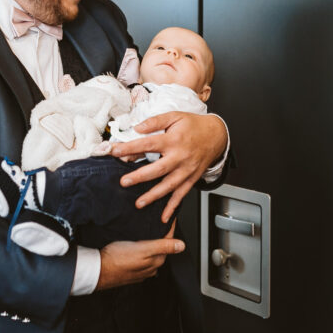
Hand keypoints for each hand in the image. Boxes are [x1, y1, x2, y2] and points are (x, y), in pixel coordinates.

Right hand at [96, 222, 182, 289]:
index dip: (169, 227)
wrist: (97, 270)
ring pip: (150, 252)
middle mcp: (150, 266)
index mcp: (156, 261)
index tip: (169, 215)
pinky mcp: (130, 268)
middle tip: (159, 219)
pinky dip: (141, 248)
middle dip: (160, 234)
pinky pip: (140, 256)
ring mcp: (140, 269)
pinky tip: (135, 242)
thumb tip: (182, 246)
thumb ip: (162, 246)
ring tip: (147, 228)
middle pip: (160, 246)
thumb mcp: (142, 249)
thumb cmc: (117, 259)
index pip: (168, 241)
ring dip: (150, 241)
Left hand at [111, 112, 226, 221]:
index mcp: (174, 140)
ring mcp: (187, 170)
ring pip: (169, 185)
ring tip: (139, 203)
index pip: (148, 144)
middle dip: (140, 177)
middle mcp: (180, 156)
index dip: (131, 148)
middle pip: (158, 169)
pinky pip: (182, 194)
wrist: (217, 135)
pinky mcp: (192, 178)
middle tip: (124, 182)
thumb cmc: (194, 125)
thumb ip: (155, 121)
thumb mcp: (175, 116)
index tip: (115, 152)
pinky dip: (173, 207)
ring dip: (153, 195)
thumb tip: (137, 127)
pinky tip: (163, 216)